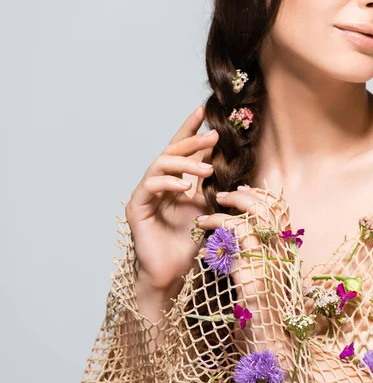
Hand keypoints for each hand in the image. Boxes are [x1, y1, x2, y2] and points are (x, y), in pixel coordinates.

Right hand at [125, 105, 218, 293]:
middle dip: (192, 140)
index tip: (203, 110)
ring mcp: (146, 194)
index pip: (182, 150)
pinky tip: (184, 187)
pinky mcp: (136, 207)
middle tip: (213, 136)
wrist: (172, 272)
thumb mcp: (206, 207)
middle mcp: (159, 184)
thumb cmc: (189, 242)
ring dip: (184, 163)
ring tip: (206, 169)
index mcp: (175, 182)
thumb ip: (210, 185)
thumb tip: (225, 161)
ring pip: (160, 164)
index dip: (189, 129)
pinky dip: (168, 182)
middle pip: (171, 152)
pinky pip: (150, 185)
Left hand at [194, 186, 294, 348]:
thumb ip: (253, 255)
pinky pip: (235, 243)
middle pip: (270, 208)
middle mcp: (282, 254)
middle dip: (245, 196)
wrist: (268, 347)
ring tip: (206, 213)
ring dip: (226, 212)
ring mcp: (270, 265)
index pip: (280, 210)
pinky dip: (216, 233)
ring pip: (254, 219)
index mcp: (285, 252)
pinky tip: (202, 242)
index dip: (261, 195)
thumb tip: (236, 235)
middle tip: (223, 195)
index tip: (241, 192)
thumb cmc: (261, 315)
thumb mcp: (260, 278)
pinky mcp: (254, 278)